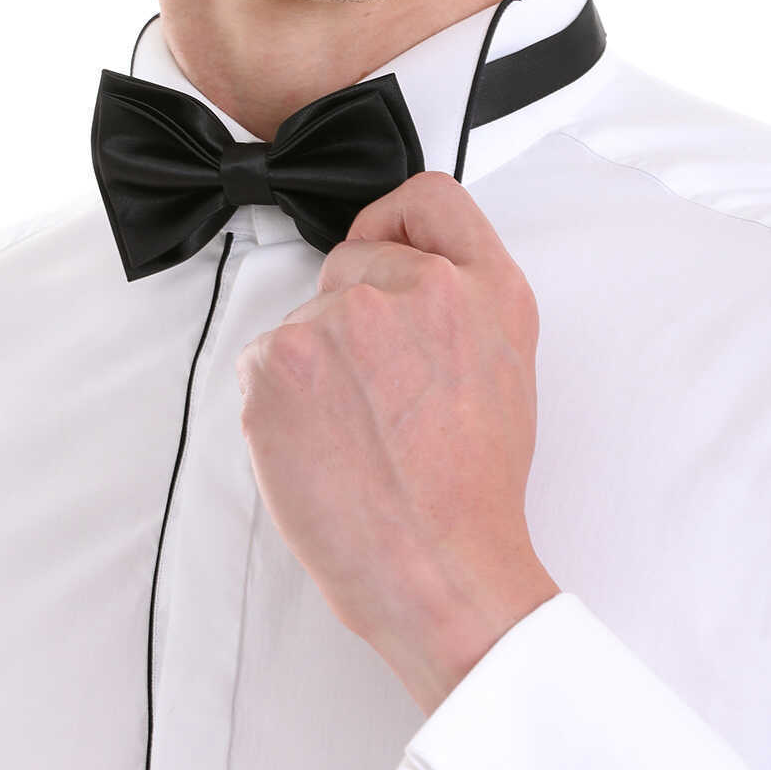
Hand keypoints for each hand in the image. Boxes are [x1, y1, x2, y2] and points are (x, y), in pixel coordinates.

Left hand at [234, 170, 559, 715]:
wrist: (438, 571)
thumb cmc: (472, 490)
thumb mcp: (505, 365)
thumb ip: (462, 299)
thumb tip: (402, 274)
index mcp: (484, 286)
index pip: (429, 198)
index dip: (397, 223)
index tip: (382, 251)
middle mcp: (415, 287)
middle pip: (351, 262)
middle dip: (354, 316)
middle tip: (381, 396)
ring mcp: (342, 318)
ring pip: (306, 320)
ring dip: (317, 366)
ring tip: (357, 435)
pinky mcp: (280, 358)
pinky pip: (265, 361)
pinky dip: (280, 401)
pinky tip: (320, 446)